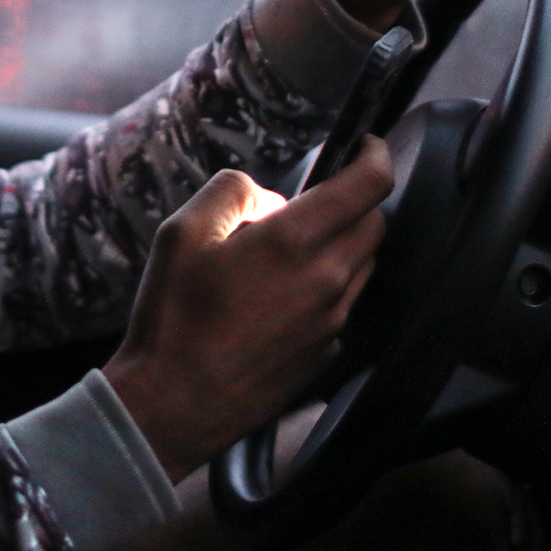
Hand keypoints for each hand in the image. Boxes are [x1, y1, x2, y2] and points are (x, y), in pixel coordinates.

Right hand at [103, 138, 394, 482]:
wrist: (174, 405)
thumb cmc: (174, 318)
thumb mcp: (182, 233)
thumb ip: (231, 192)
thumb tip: (270, 196)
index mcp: (295, 241)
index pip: (370, 185)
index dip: (376, 155)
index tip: (366, 145)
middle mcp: (328, 280)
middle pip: (375, 224)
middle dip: (354, 202)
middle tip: (311, 202)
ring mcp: (332, 321)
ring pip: (362, 265)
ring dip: (341, 246)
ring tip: (288, 253)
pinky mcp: (326, 353)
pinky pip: (342, 305)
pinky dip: (326, 288)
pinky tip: (280, 298)